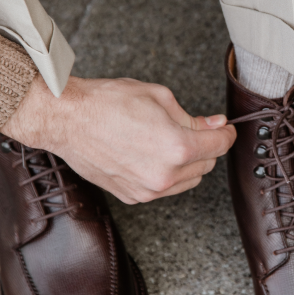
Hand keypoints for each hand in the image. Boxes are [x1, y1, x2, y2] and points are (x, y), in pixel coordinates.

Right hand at [1, 75, 235, 203]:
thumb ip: (191, 117)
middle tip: (193, 128)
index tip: (225, 128)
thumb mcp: (158, 97)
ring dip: (187, 163)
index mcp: (177, 148)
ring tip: (168, 141)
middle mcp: (165, 175)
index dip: (226, 133)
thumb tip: (213, 125)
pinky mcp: (132, 196)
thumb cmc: (106, 103)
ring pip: (188, 180)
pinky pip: (164, 189)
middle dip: (205, 146)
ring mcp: (148, 190)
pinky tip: (152, 154)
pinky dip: (166, 174)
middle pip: (206, 165)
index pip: (219, 145)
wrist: (67, 119)